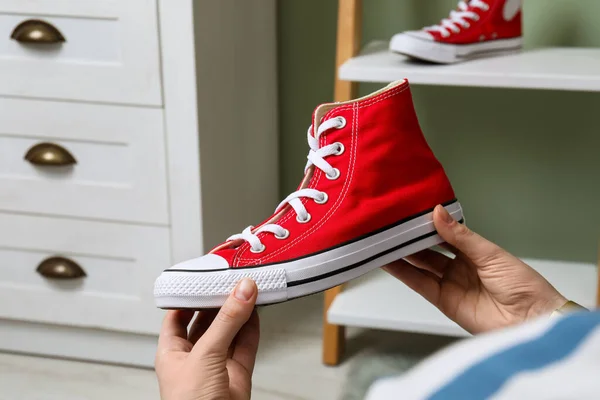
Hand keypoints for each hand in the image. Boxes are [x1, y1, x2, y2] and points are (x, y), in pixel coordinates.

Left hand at [155, 278, 259, 399]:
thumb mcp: (205, 355)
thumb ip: (226, 322)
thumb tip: (241, 292)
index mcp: (172, 352)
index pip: (178, 316)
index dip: (189, 296)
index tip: (204, 276)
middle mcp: (194, 357)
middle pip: (207, 321)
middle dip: (219, 301)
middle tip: (232, 280)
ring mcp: (217, 366)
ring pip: (230, 331)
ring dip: (239, 312)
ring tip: (249, 289)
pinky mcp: (238, 374)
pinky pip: (246, 345)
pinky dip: (253, 328)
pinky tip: (256, 311)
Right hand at [384, 205, 566, 333]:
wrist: (531, 320)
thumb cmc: (521, 284)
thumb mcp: (490, 254)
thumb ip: (460, 236)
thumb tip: (438, 213)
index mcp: (474, 251)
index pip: (445, 233)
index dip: (428, 224)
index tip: (409, 212)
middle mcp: (459, 266)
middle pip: (429, 250)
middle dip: (411, 239)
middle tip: (390, 225)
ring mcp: (450, 283)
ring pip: (420, 266)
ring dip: (401, 255)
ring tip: (381, 241)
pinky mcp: (443, 301)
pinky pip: (420, 284)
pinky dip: (403, 274)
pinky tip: (388, 262)